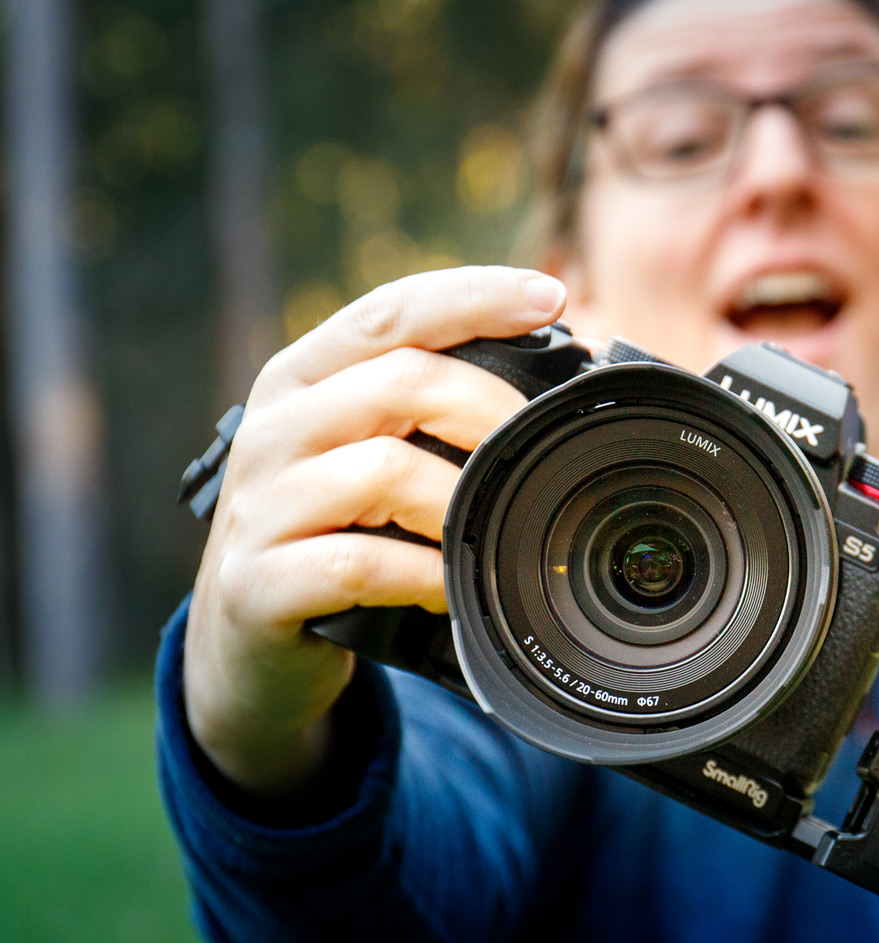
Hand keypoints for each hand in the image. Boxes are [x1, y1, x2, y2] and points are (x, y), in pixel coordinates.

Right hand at [184, 267, 566, 796]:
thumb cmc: (337, 534)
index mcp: (303, 378)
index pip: (391, 311)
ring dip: (461, 503)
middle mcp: (273, 427)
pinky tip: (452, 585)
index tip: (551, 298)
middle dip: (493, 412)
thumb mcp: (373, 454)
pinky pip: (361, 565)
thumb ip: (436, 411)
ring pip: (384, 471)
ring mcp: (259, 505)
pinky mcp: (257, 582)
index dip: (474, 296)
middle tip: (544, 448)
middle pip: (402, 382)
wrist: (248, 646)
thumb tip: (566, 379)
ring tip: (494, 529)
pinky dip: (427, 575)